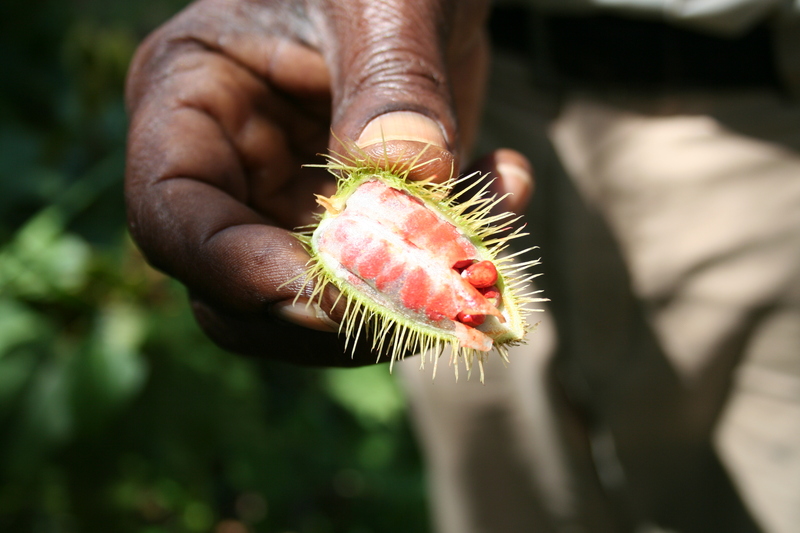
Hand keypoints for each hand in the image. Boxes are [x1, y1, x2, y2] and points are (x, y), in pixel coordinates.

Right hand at [125, 0, 531, 364]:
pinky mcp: (353, 225)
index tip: (325, 297)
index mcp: (191, 106)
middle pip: (237, 294)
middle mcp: (230, 172)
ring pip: (318, 307)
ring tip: (492, 224)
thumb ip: (392, 81)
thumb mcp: (382, 2)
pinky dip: (453, 260)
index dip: (236, 273)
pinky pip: (389, 280)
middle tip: (427, 297)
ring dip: (410, 297)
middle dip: (333, 313)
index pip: (172, 217)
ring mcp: (289, 206)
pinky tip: (509, 184)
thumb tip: (412, 176)